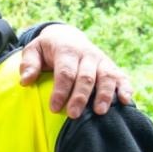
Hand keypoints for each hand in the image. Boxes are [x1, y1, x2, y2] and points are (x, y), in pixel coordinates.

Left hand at [19, 23, 133, 118]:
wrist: (67, 36)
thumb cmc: (48, 49)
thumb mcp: (34, 50)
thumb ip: (29, 64)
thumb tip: (25, 81)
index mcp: (67, 50)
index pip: (65, 72)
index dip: (61, 90)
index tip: (54, 108)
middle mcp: (87, 54)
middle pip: (86, 77)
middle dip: (80, 97)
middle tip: (73, 115)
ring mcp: (101, 60)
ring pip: (106, 77)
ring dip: (105, 95)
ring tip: (100, 112)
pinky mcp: (111, 67)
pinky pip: (121, 77)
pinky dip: (125, 88)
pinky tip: (126, 101)